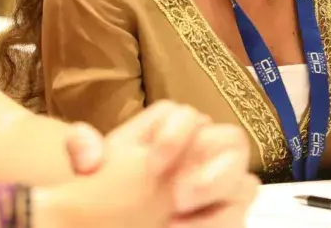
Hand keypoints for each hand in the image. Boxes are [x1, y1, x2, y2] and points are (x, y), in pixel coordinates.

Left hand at [65, 101, 257, 226]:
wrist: (115, 212)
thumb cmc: (108, 183)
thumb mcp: (90, 166)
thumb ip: (84, 149)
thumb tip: (89, 158)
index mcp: (172, 128)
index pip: (187, 114)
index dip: (176, 134)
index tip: (153, 164)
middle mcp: (205, 150)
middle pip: (233, 140)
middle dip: (212, 170)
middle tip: (178, 198)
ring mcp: (223, 184)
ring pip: (246, 184)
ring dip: (217, 206)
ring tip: (175, 223)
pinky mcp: (228, 214)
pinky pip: (239, 217)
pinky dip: (216, 225)